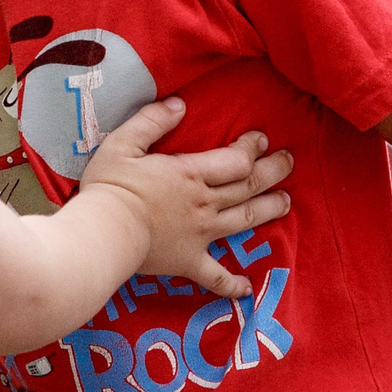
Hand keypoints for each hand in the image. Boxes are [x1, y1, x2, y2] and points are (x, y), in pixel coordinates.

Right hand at [77, 99, 292, 298]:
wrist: (104, 233)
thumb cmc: (110, 187)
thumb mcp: (123, 143)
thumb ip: (151, 121)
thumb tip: (179, 104)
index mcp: (190, 173)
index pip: (236, 159)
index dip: (252, 148)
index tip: (261, 139)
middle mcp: (204, 203)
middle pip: (249, 186)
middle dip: (273, 171)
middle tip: (288, 162)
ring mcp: (201, 234)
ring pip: (245, 220)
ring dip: (269, 210)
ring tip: (286, 202)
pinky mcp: (189, 261)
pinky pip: (216, 276)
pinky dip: (232, 283)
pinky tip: (246, 287)